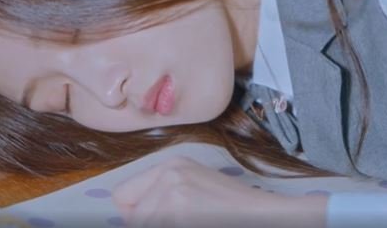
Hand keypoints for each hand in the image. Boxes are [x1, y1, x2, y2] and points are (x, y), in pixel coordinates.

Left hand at [111, 156, 328, 227]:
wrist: (264, 214)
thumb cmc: (232, 208)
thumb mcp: (192, 188)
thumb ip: (161, 194)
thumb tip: (130, 215)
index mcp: (171, 165)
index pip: (122, 196)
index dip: (136, 215)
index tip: (157, 219)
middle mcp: (169, 172)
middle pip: (132, 216)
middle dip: (150, 224)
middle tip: (185, 220)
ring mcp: (174, 191)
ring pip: (142, 224)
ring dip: (163, 227)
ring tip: (195, 220)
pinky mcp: (180, 212)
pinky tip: (197, 221)